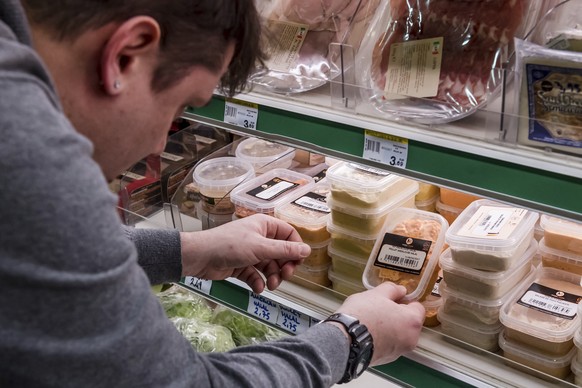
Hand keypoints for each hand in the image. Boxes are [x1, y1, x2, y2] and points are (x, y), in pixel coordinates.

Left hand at [180, 214, 310, 292]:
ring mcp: (250, 252)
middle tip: (284, 277)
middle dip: (284, 266)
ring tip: (271, 286)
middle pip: (281, 252)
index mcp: (264, 226)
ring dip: (272, 277)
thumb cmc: (229, 246)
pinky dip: (258, 282)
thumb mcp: (260, 248)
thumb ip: (285, 251)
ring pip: (269, 266)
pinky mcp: (241, 265)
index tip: (298, 263)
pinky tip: (257, 288)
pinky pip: (256, 274)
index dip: (295, 248)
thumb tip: (307, 250)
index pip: (289, 234)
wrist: (200, 257)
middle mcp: (259, 237)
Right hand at [333, 282, 424, 365]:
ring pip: (398, 335)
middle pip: (408, 323)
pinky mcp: (386, 360)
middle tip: (380, 308)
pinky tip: (367, 332)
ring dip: (389, 328)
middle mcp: (410, 339)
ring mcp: (398, 352)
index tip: (394, 299)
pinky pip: (388, 345)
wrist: (345, 341)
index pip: (418, 307)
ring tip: (371, 321)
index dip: (405, 301)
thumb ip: (392, 290)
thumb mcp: (376, 294)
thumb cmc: (363, 315)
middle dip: (397, 315)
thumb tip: (400, 290)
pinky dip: (381, 339)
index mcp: (412, 321)